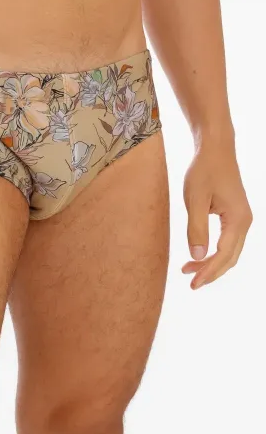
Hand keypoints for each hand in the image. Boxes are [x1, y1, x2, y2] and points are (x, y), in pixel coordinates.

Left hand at [182, 134, 251, 288]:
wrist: (215, 149)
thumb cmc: (203, 171)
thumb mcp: (194, 201)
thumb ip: (196, 229)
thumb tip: (197, 256)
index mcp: (238, 220)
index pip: (224, 255)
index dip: (209, 272)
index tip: (193, 284)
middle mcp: (244, 222)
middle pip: (230, 257)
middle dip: (211, 272)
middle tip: (191, 284)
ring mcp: (241, 218)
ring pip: (229, 250)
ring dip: (211, 263)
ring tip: (189, 271)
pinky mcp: (234, 215)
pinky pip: (227, 241)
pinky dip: (214, 252)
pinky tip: (198, 254)